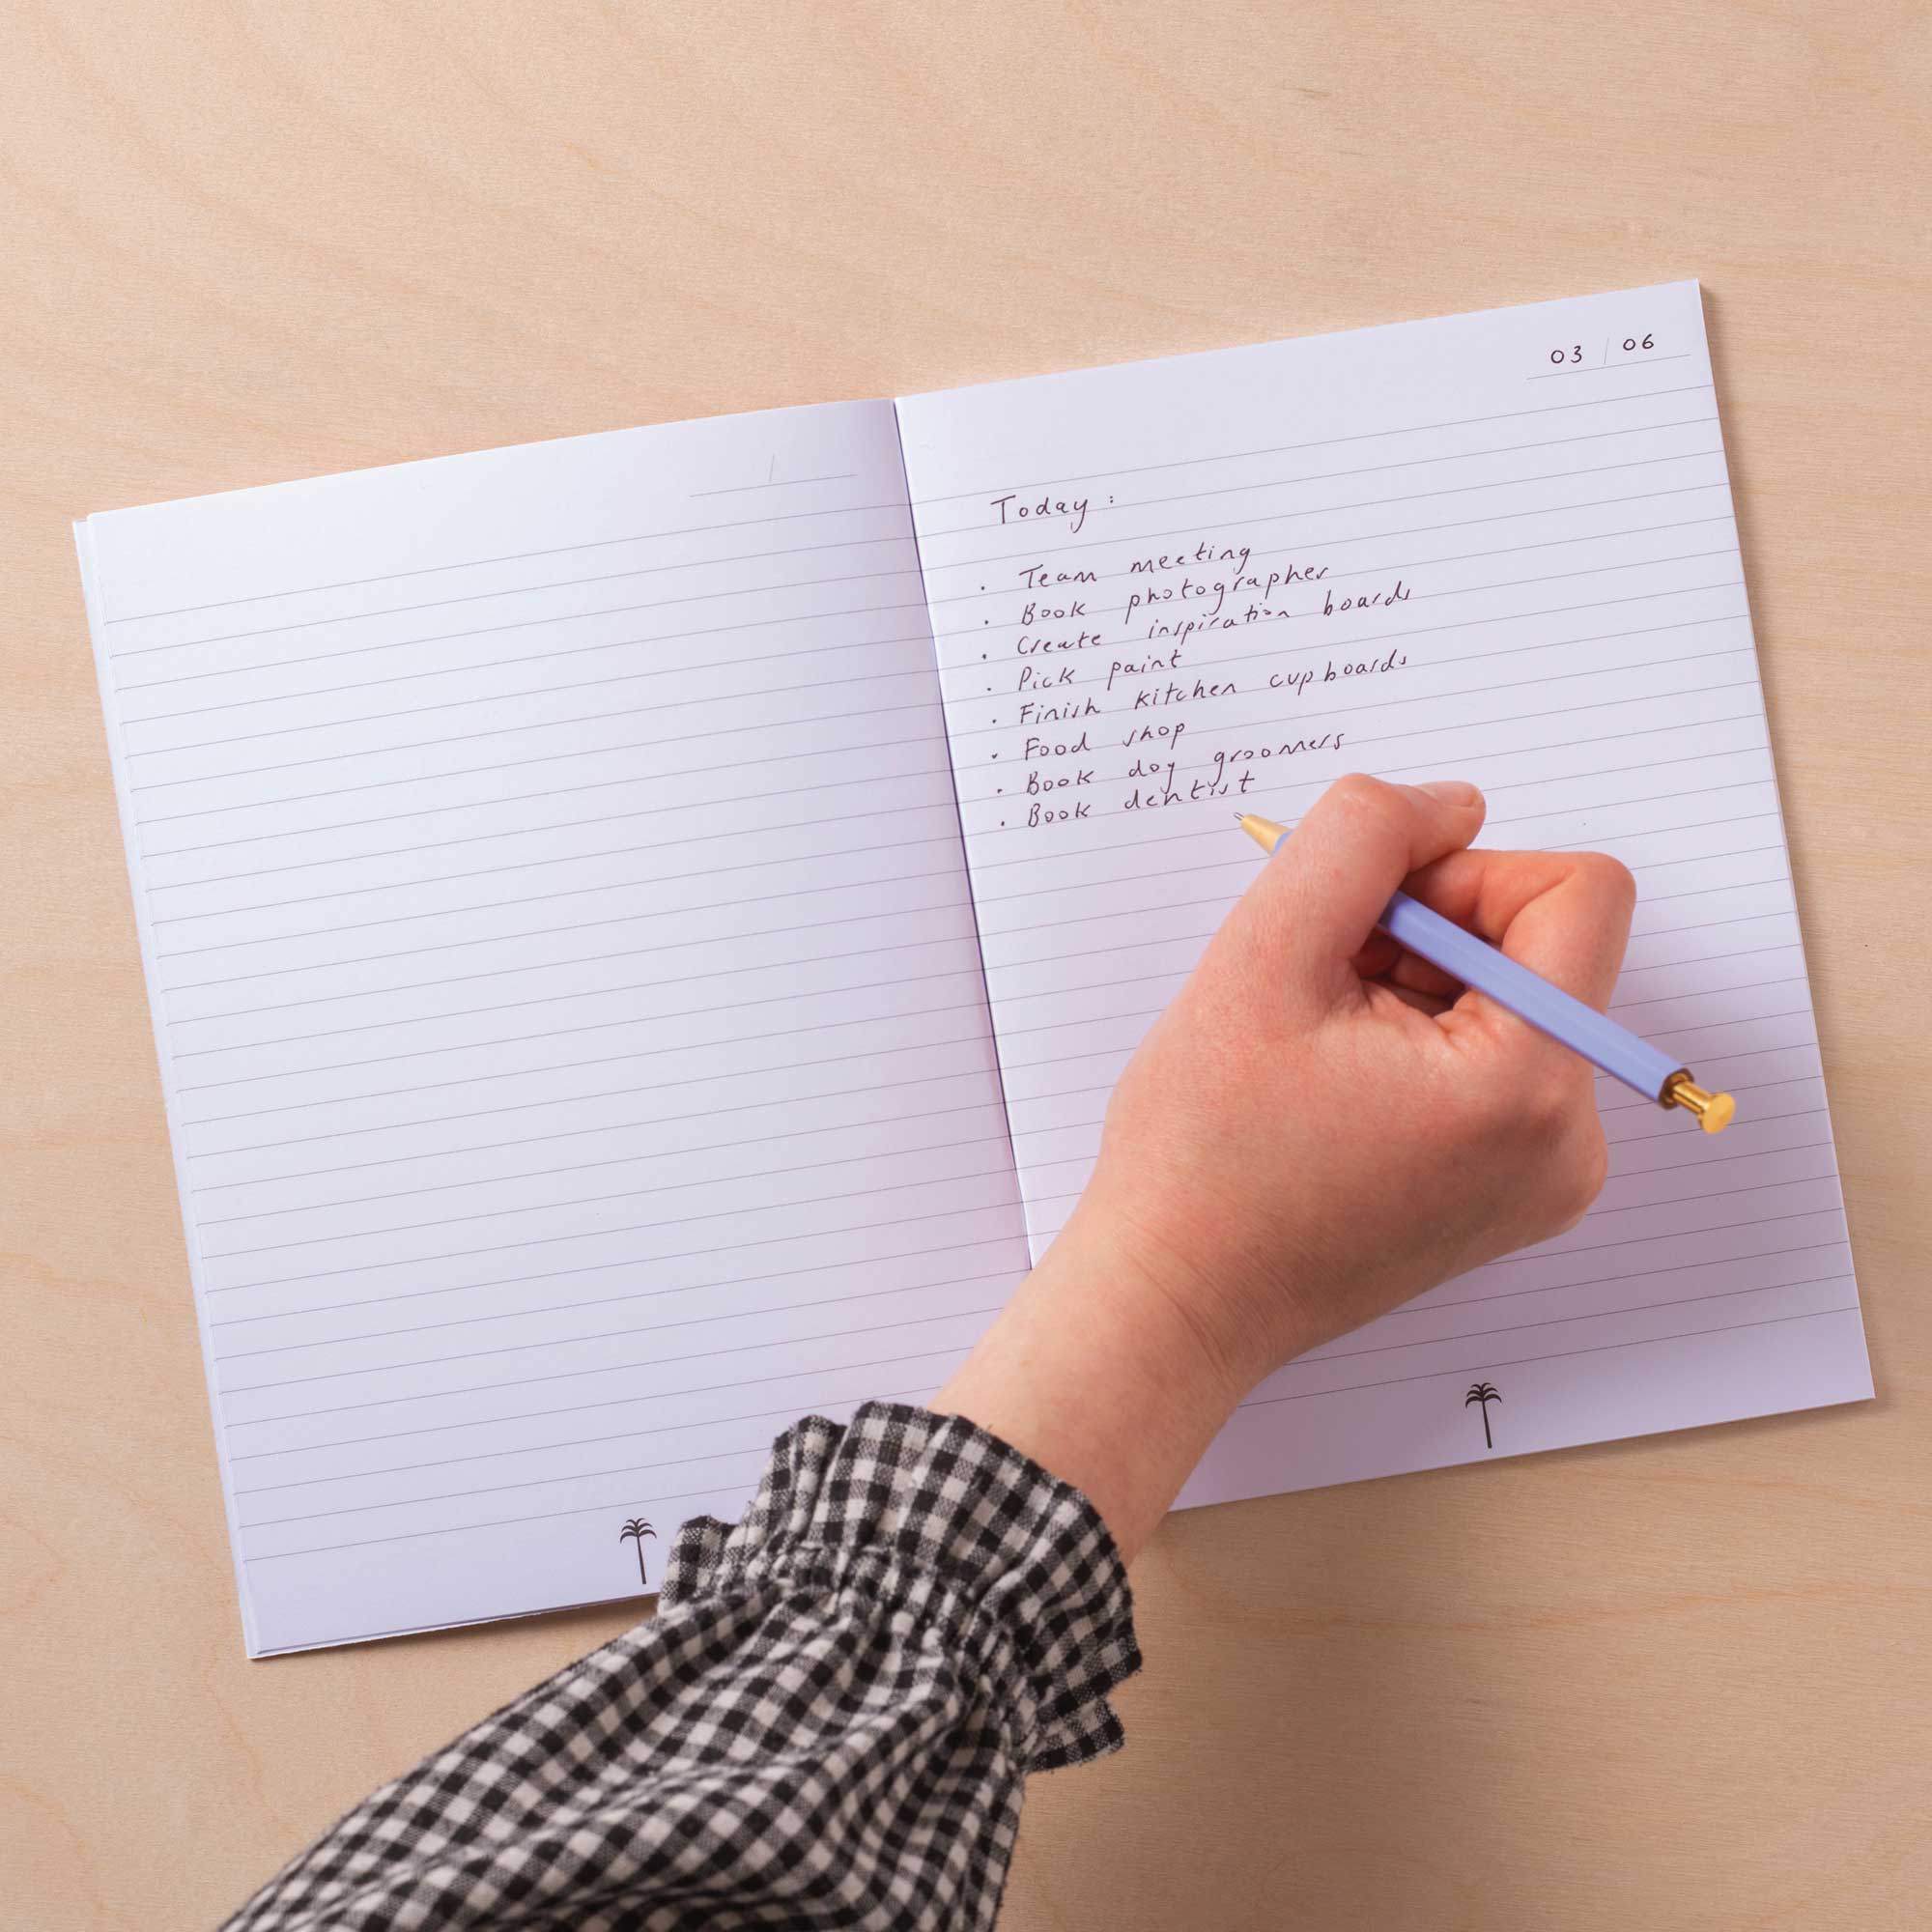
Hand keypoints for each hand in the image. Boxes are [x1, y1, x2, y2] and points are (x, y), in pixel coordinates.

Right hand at [933, 774, 1636, 1557]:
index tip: (1370, 927)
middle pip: (1544, 946)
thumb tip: (1452, 805)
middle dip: (1428, 940)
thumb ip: (1361, 839)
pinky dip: (1421, 1046)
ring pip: (1514, 1002)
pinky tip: (1339, 1088)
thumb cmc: (1202, 1152)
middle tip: (1319, 998)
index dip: (1465, 874)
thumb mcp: (1260, 957)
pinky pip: (1500, 1063)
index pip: (1579, 890)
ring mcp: (1550, 1179)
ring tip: (1319, 1053)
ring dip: (1416, 991)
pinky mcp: (1515, 1195)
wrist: (1175, 1303)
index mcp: (1530, 1085)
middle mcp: (1572, 1141)